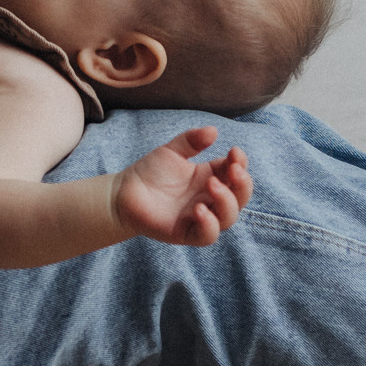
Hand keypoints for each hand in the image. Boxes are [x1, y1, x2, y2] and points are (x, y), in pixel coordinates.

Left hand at [112, 127, 251, 247]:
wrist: (123, 192)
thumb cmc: (151, 172)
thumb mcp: (172, 151)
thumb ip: (191, 140)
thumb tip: (214, 131)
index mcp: (212, 178)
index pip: (236, 173)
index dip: (240, 163)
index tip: (234, 151)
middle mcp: (210, 199)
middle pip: (239, 197)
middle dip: (242, 184)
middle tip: (233, 169)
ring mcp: (201, 217)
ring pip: (228, 218)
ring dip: (226, 201)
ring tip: (212, 185)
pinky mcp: (187, 233)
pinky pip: (207, 235)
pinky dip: (209, 224)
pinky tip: (199, 209)